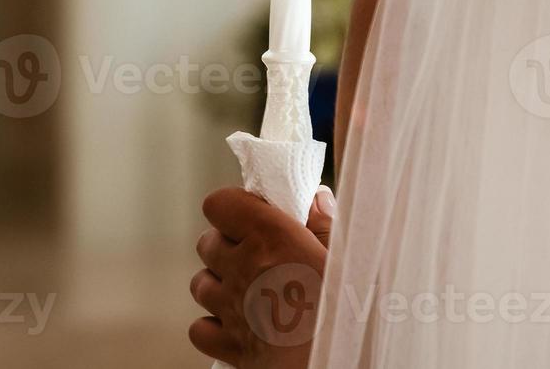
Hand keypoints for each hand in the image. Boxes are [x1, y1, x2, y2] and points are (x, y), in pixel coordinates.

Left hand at [189, 186, 334, 367]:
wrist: (338, 361)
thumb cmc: (349, 307)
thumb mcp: (348, 255)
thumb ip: (326, 223)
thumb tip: (315, 197)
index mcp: (270, 237)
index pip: (219, 204)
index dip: (232, 206)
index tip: (253, 212)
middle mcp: (243, 269)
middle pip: (206, 242)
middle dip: (225, 242)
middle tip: (255, 249)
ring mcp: (233, 310)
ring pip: (200, 283)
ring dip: (218, 280)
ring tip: (247, 284)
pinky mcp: (231, 347)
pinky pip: (200, 328)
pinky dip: (213, 323)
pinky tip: (239, 320)